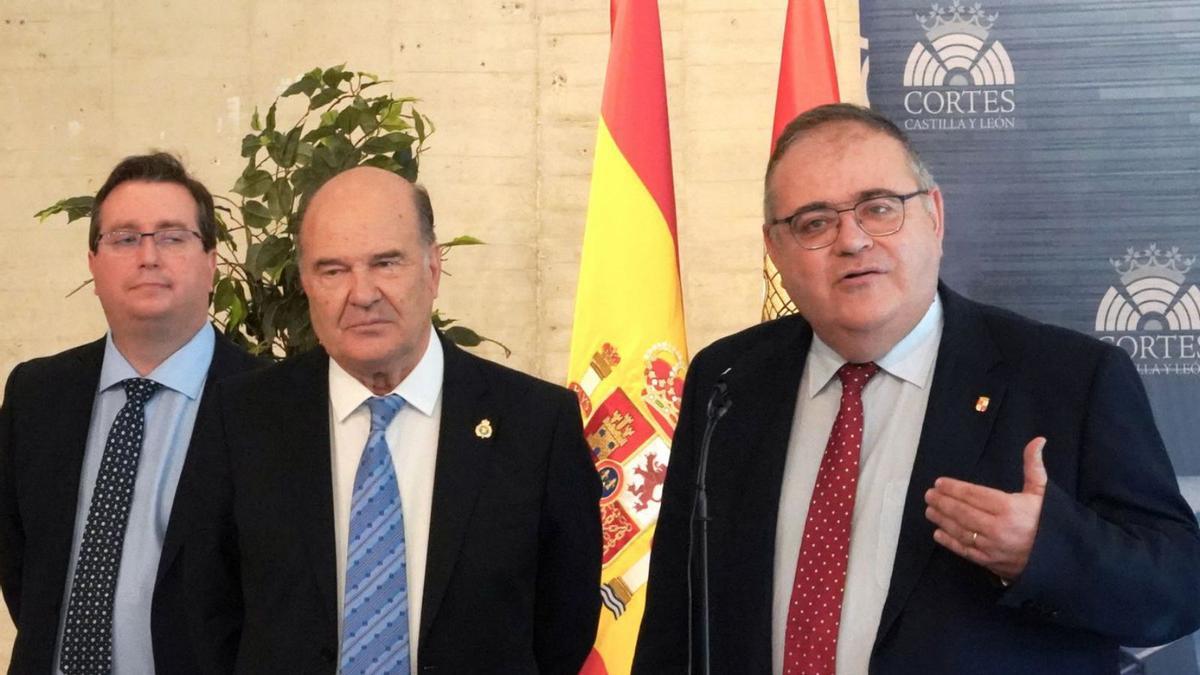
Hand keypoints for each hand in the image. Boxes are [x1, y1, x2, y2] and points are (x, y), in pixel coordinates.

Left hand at [924, 437, 1047, 580]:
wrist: (1061, 559)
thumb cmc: (1049, 521)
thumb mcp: (1042, 493)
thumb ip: (1033, 466)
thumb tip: (1038, 440)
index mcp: (1009, 508)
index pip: (974, 495)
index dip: (954, 488)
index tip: (940, 483)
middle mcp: (997, 527)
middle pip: (962, 512)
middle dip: (943, 502)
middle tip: (929, 495)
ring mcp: (992, 546)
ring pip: (960, 531)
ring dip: (942, 520)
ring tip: (930, 510)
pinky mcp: (990, 562)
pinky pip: (965, 551)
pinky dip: (949, 542)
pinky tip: (938, 534)